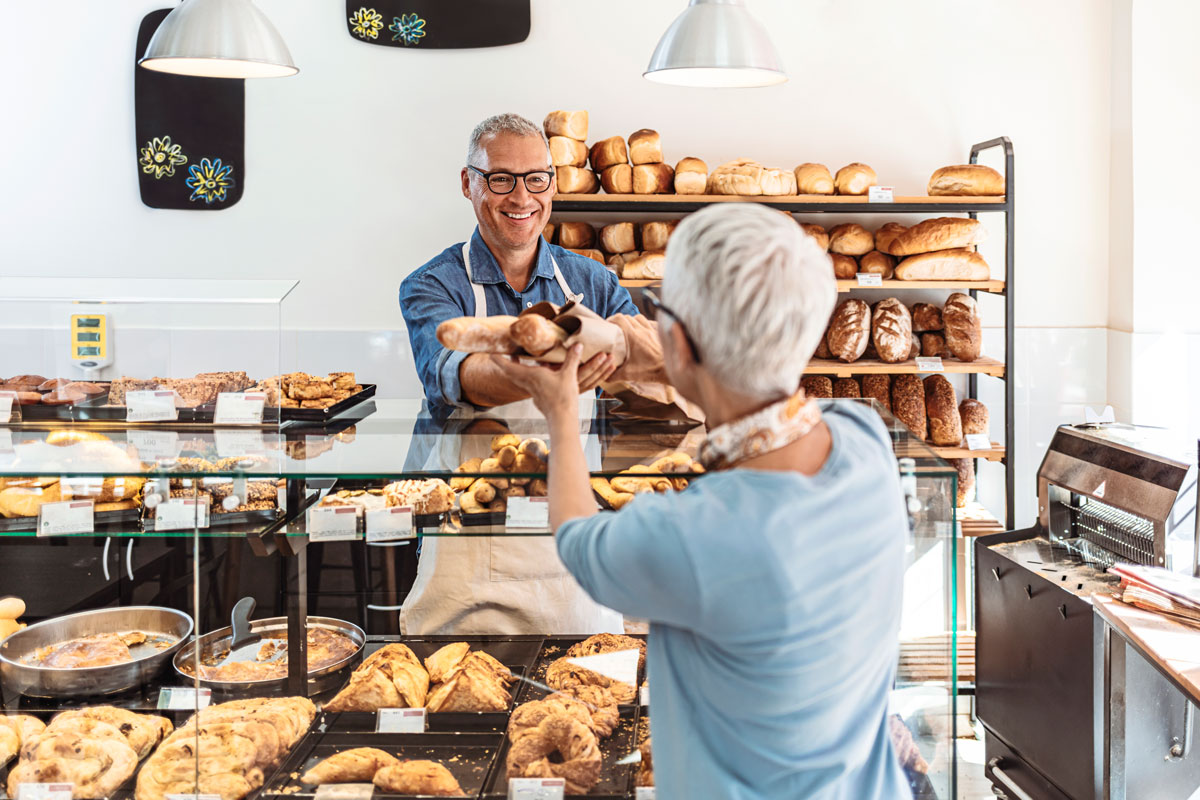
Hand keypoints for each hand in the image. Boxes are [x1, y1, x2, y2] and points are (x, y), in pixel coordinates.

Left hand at [490, 346, 615, 418]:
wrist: (562, 419)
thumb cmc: (563, 398)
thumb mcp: (569, 375)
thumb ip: (572, 359)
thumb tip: (578, 345)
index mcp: (532, 376)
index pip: (509, 367)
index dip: (499, 360)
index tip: (491, 354)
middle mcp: (529, 384)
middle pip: (511, 373)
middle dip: (505, 364)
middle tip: (502, 356)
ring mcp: (533, 392)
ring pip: (520, 379)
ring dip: (517, 370)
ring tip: (518, 362)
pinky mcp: (539, 399)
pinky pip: (529, 385)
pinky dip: (529, 378)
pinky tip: (538, 376)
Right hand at [607, 314, 668, 383]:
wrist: (669, 370)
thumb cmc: (651, 371)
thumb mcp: (629, 374)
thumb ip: (615, 375)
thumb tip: (605, 377)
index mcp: (633, 337)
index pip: (619, 319)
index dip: (611, 320)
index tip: (607, 325)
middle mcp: (643, 330)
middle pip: (628, 317)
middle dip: (620, 321)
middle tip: (616, 328)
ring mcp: (652, 331)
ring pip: (639, 318)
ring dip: (632, 321)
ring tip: (628, 328)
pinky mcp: (658, 334)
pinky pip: (650, 322)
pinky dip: (644, 324)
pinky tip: (642, 330)